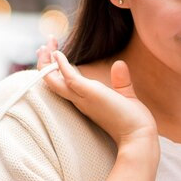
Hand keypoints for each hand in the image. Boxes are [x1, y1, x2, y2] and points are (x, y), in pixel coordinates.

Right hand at [36, 41, 156, 146]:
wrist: (139, 137)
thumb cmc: (133, 122)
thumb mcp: (126, 95)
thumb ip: (121, 80)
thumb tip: (119, 63)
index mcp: (85, 101)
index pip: (63, 83)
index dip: (55, 70)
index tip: (53, 53)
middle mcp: (79, 100)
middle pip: (52, 80)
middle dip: (44, 63)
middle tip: (42, 46)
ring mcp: (82, 98)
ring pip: (53, 79)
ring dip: (47, 60)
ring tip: (46, 43)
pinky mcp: (89, 94)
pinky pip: (69, 77)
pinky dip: (61, 64)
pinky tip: (58, 53)